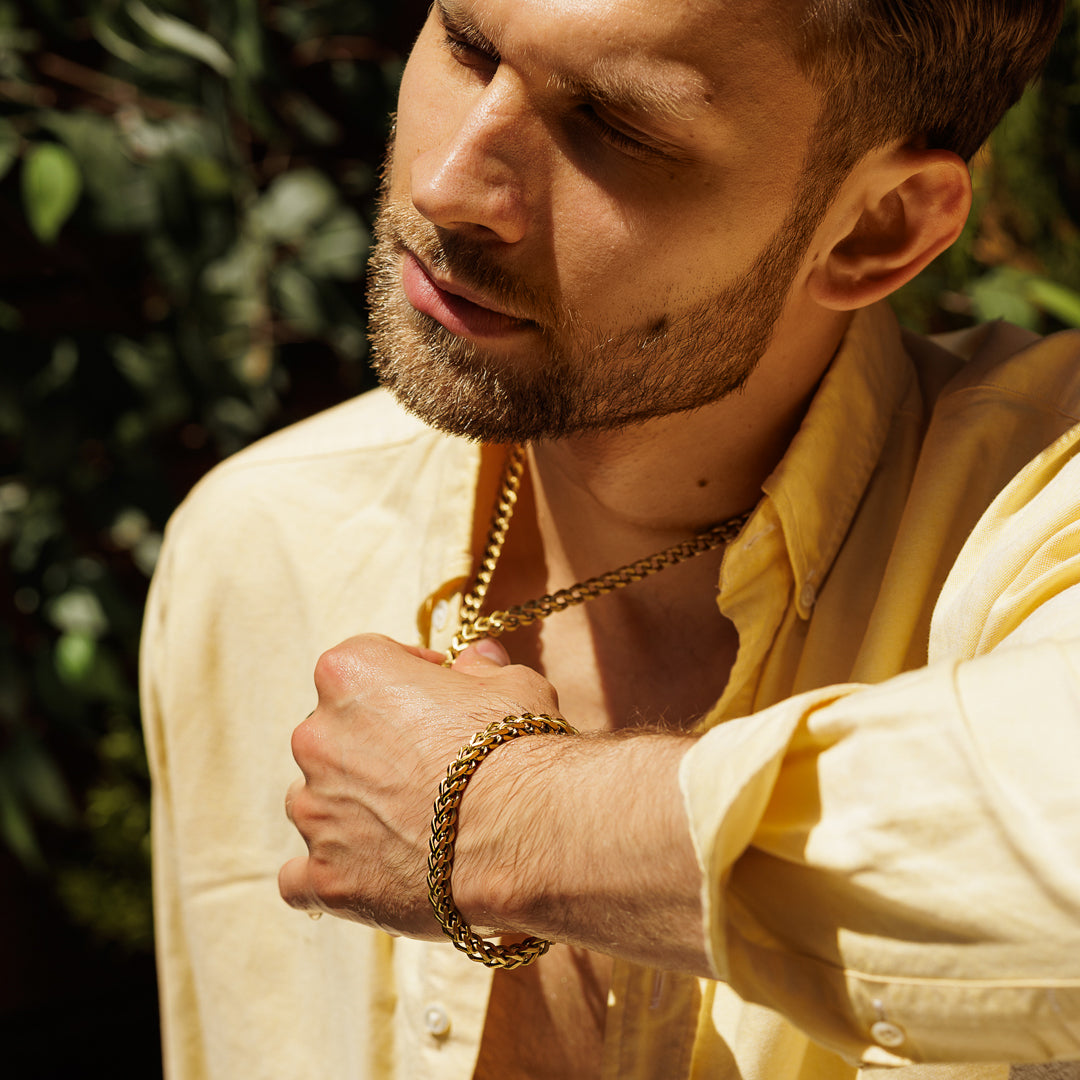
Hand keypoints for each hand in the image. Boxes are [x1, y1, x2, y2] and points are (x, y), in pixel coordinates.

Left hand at [278, 633, 559, 936]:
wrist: (528, 835)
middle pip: (333, 736)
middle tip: (429, 769)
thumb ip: (481, 669)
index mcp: (353, 675)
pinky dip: (332, 875)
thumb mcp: (512, 685)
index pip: (361, 662)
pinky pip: (303, 878)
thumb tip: (476, 659)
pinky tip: (370, 876)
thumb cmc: (516, 749)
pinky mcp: (325, 876)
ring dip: (351, 811)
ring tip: (411, 828)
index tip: (436, 694)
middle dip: (373, 749)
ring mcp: (316, 811)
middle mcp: (318, 737)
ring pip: (316, 803)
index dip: (403, 677)